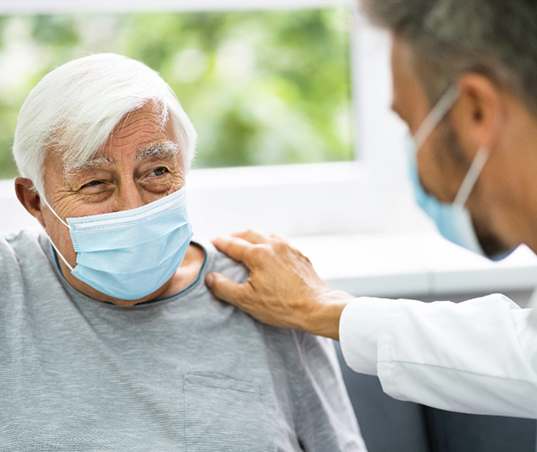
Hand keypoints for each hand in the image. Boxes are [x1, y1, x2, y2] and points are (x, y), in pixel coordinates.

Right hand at [205, 230, 352, 339]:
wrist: (316, 308)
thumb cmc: (282, 306)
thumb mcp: (247, 301)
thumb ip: (224, 287)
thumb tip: (209, 277)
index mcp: (258, 254)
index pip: (233, 243)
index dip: (219, 242)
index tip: (211, 242)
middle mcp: (274, 245)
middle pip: (249, 233)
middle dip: (235, 235)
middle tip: (225, 241)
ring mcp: (289, 249)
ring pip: (267, 234)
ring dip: (254, 237)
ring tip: (247, 244)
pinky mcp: (300, 255)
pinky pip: (282, 242)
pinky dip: (270, 243)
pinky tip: (270, 253)